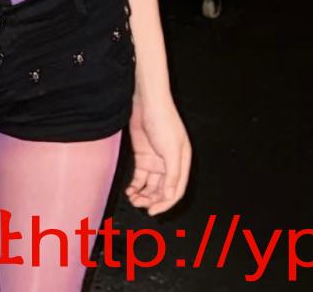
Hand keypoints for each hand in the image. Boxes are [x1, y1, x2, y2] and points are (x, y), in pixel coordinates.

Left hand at [122, 94, 190, 214]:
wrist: (147, 101)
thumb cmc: (164, 121)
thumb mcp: (172, 149)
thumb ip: (172, 174)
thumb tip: (170, 196)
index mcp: (182, 163)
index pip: (176, 190)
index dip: (166, 203)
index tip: (153, 211)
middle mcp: (170, 164)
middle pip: (162, 190)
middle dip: (152, 200)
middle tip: (139, 205)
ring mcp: (156, 160)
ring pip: (150, 185)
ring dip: (143, 195)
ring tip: (133, 199)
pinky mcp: (143, 156)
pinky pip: (140, 177)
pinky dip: (136, 185)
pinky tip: (130, 190)